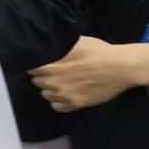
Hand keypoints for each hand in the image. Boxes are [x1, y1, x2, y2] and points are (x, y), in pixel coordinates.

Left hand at [31, 36, 148, 112]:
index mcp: (49, 64)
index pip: (29, 69)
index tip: (40, 65)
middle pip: (36, 82)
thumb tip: (44, 45)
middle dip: (43, 77)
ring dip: (50, 89)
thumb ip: (55, 47)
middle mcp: (53, 81)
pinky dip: (58, 102)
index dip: (35, 66)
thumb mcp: (73, 42)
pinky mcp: (76, 104)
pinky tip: (64, 94)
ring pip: (45, 95)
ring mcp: (64, 94)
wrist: (120, 67)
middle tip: (53, 73)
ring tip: (60, 83)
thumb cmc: (98, 52)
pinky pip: (57, 107)